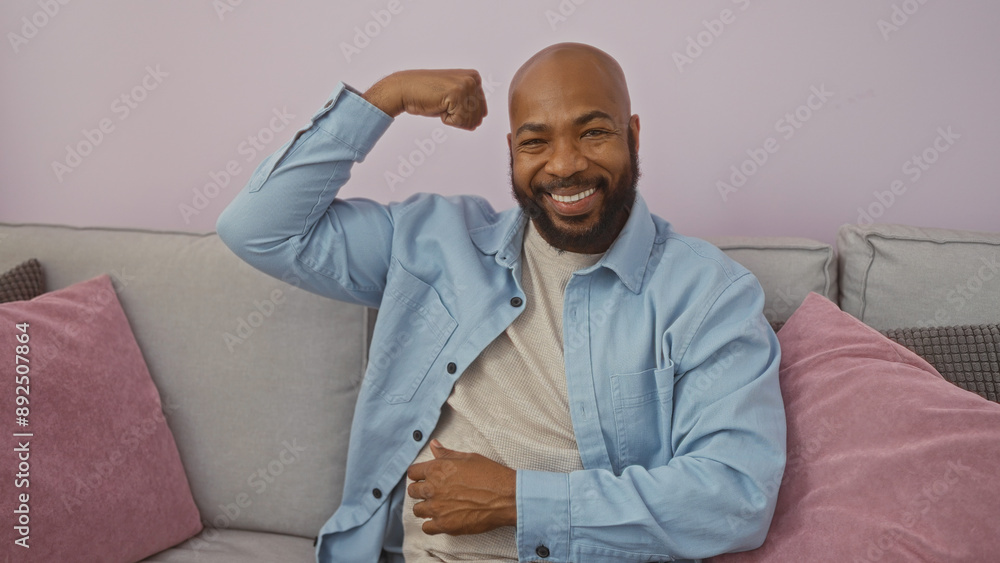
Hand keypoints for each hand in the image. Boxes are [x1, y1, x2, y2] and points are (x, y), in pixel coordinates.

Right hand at [363, 69, 487, 129]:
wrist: (405, 89)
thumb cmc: (426, 94)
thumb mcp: (454, 97)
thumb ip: (470, 104)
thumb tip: (481, 119)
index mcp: (475, 78)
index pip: (481, 111)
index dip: (462, 115)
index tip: (448, 102)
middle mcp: (473, 79)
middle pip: (477, 117)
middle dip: (458, 117)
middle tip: (443, 103)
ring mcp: (466, 85)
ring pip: (469, 120)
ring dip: (452, 118)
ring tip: (441, 104)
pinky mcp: (457, 93)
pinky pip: (459, 121)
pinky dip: (447, 119)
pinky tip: (438, 105)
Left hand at [406, 440, 516, 534]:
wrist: (506, 497)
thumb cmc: (490, 475)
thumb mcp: (468, 458)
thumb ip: (446, 453)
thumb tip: (433, 445)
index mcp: (437, 469)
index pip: (412, 472)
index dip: (418, 475)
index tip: (424, 478)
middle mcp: (433, 488)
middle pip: (412, 491)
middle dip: (420, 491)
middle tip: (433, 492)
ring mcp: (437, 508)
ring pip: (417, 510)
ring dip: (425, 508)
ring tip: (438, 506)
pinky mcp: (445, 525)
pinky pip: (426, 528)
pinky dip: (431, 525)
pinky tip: (441, 519)